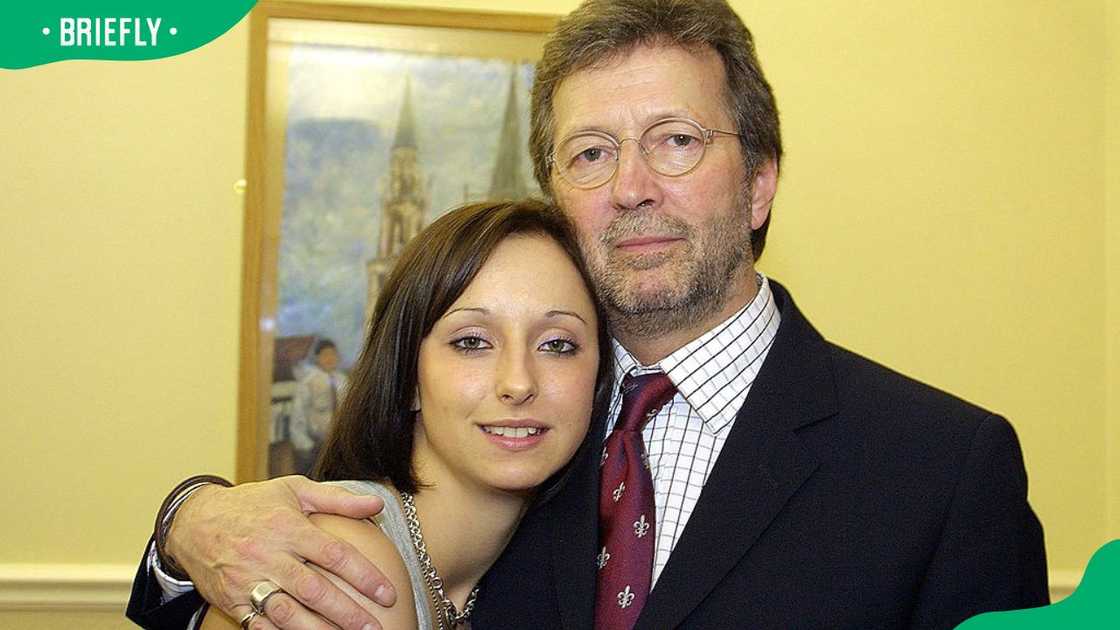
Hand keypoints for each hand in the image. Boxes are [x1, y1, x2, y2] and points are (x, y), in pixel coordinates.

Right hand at [166, 475, 394, 629]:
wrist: (193, 521)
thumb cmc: (253, 503)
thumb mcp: (295, 490)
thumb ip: (338, 499)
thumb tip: (378, 504)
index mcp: (288, 527)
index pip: (334, 555)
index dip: (364, 576)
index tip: (387, 594)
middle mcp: (269, 555)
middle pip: (314, 590)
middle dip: (347, 612)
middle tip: (374, 626)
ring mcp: (248, 580)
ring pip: (287, 612)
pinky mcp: (231, 601)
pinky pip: (260, 625)